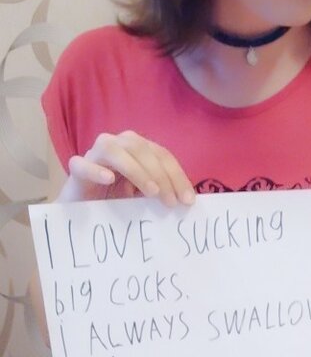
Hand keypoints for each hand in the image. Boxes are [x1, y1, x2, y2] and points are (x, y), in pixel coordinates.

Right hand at [60, 130, 194, 206]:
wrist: (83, 212)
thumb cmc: (117, 202)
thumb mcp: (144, 197)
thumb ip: (162, 194)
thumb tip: (187, 203)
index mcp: (137, 149)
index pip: (162, 155)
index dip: (177, 176)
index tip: (188, 201)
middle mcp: (117, 145)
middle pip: (142, 149)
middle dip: (161, 175)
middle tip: (170, 202)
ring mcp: (94, 154)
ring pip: (113, 150)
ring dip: (136, 170)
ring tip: (151, 192)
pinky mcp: (76, 169)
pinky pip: (82, 164)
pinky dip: (96, 170)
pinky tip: (109, 179)